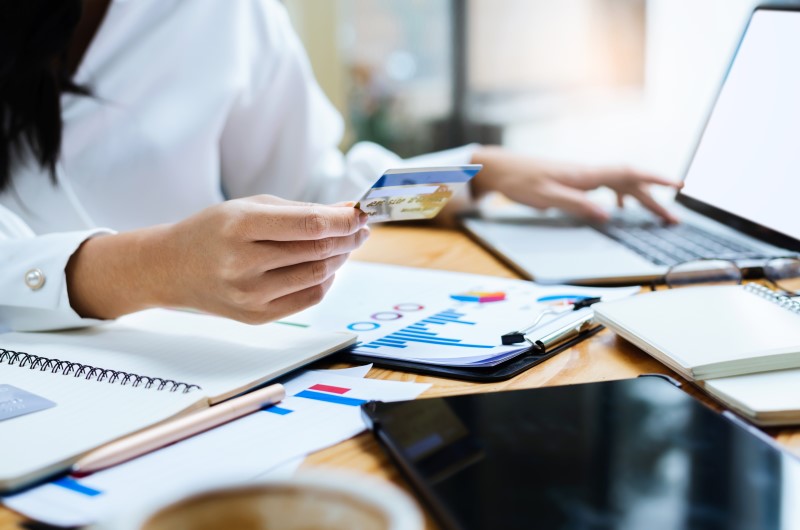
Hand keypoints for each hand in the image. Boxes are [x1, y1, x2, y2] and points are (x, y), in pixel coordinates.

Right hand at [66, 195, 368, 322]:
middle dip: (348, 237)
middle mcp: (243, 263)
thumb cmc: (213, 230)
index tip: (362, 212)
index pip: (309, 226)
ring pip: (318, 275)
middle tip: (360, 228)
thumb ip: (301, 210)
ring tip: (346, 244)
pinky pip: (309, 297)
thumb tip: (350, 212)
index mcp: (239, 226)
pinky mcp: (256, 316)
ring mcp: (249, 295)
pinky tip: (327, 266)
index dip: (343, 220)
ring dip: (340, 258)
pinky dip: (326, 280)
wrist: (171, 267)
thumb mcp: (249, 207)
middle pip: (317, 251)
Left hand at [471, 146, 681, 222]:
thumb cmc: (520, 182)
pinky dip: (620, 195)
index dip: (656, 180)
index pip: (629, 174)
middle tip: (674, 220)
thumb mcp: (547, 197)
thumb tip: (609, 215)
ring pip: (621, 185)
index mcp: (586, 175)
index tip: (679, 186)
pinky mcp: (575, 180)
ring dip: (641, 199)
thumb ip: (577, 205)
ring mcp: (583, 176)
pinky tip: (619, 207)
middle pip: (631, 183)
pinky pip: (607, 186)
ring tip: (656, 215)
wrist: (500, 168)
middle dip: (655, 200)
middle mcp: (589, 173)